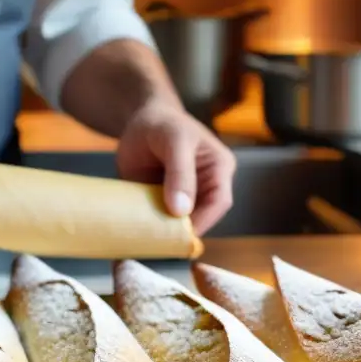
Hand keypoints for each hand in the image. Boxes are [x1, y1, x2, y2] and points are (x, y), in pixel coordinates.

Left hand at [116, 100, 235, 234]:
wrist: (141, 120)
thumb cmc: (162, 123)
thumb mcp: (173, 140)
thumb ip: (179, 172)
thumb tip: (181, 210)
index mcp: (219, 168)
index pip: (219, 202)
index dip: (202, 220)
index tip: (179, 235)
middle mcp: (208, 186)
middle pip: (203, 217)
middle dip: (183, 230)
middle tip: (160, 240)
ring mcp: (188, 196)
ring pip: (183, 223)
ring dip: (167, 231)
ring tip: (149, 237)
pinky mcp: (168, 203)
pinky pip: (165, 221)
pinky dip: (154, 228)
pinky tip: (141, 231)